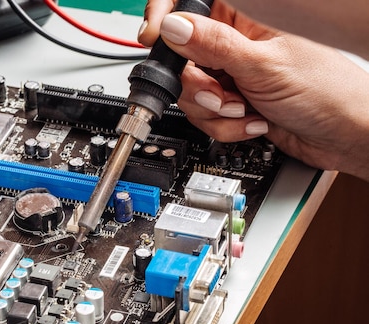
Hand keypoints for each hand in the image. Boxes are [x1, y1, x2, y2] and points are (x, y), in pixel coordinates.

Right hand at [139, 0, 368, 180]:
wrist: (342, 136)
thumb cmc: (325, 90)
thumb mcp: (263, 65)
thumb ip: (213, 45)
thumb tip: (172, 26)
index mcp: (245, 16)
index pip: (190, 4)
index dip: (166, 17)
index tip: (154, 37)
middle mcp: (233, 42)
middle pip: (180, 56)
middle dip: (196, 83)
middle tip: (219, 92)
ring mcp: (230, 73)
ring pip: (189, 89)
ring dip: (212, 109)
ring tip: (243, 109)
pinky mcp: (230, 101)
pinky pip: (203, 113)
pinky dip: (224, 124)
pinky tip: (252, 121)